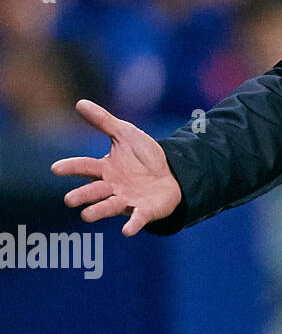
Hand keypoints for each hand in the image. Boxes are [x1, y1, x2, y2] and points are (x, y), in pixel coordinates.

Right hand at [51, 99, 182, 236]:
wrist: (174, 172)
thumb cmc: (144, 156)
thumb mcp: (126, 134)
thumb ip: (104, 121)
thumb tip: (80, 103)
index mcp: (105, 169)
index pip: (85, 167)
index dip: (71, 167)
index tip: (55, 168)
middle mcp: (112, 187)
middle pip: (94, 191)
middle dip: (82, 195)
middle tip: (69, 200)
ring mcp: (127, 200)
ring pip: (109, 207)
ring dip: (99, 211)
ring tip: (86, 216)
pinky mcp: (144, 210)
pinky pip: (137, 218)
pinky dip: (133, 224)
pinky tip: (128, 231)